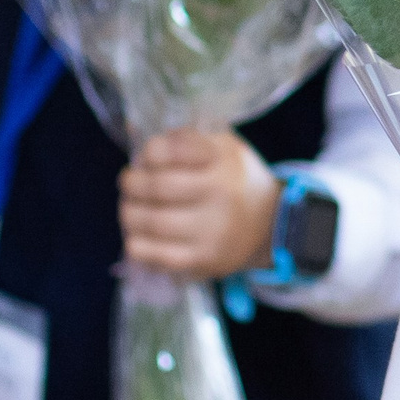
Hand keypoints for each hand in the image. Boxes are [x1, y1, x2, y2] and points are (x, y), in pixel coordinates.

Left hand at [119, 131, 279, 280]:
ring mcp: (212, 230)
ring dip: (129, 213)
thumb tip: (142, 147)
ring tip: (132, 209)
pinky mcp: (203, 259)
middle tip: (130, 184)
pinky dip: (136, 243)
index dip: (151, 152)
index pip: (174, 149)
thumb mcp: (223, 148)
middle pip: (156, 186)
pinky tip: (139, 235)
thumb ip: (185, 139)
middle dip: (132, 183)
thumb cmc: (234, 181)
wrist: (270, 226)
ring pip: (150, 221)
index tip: (148, 157)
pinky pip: (154, 254)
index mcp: (224, 160)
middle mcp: (221, 193)